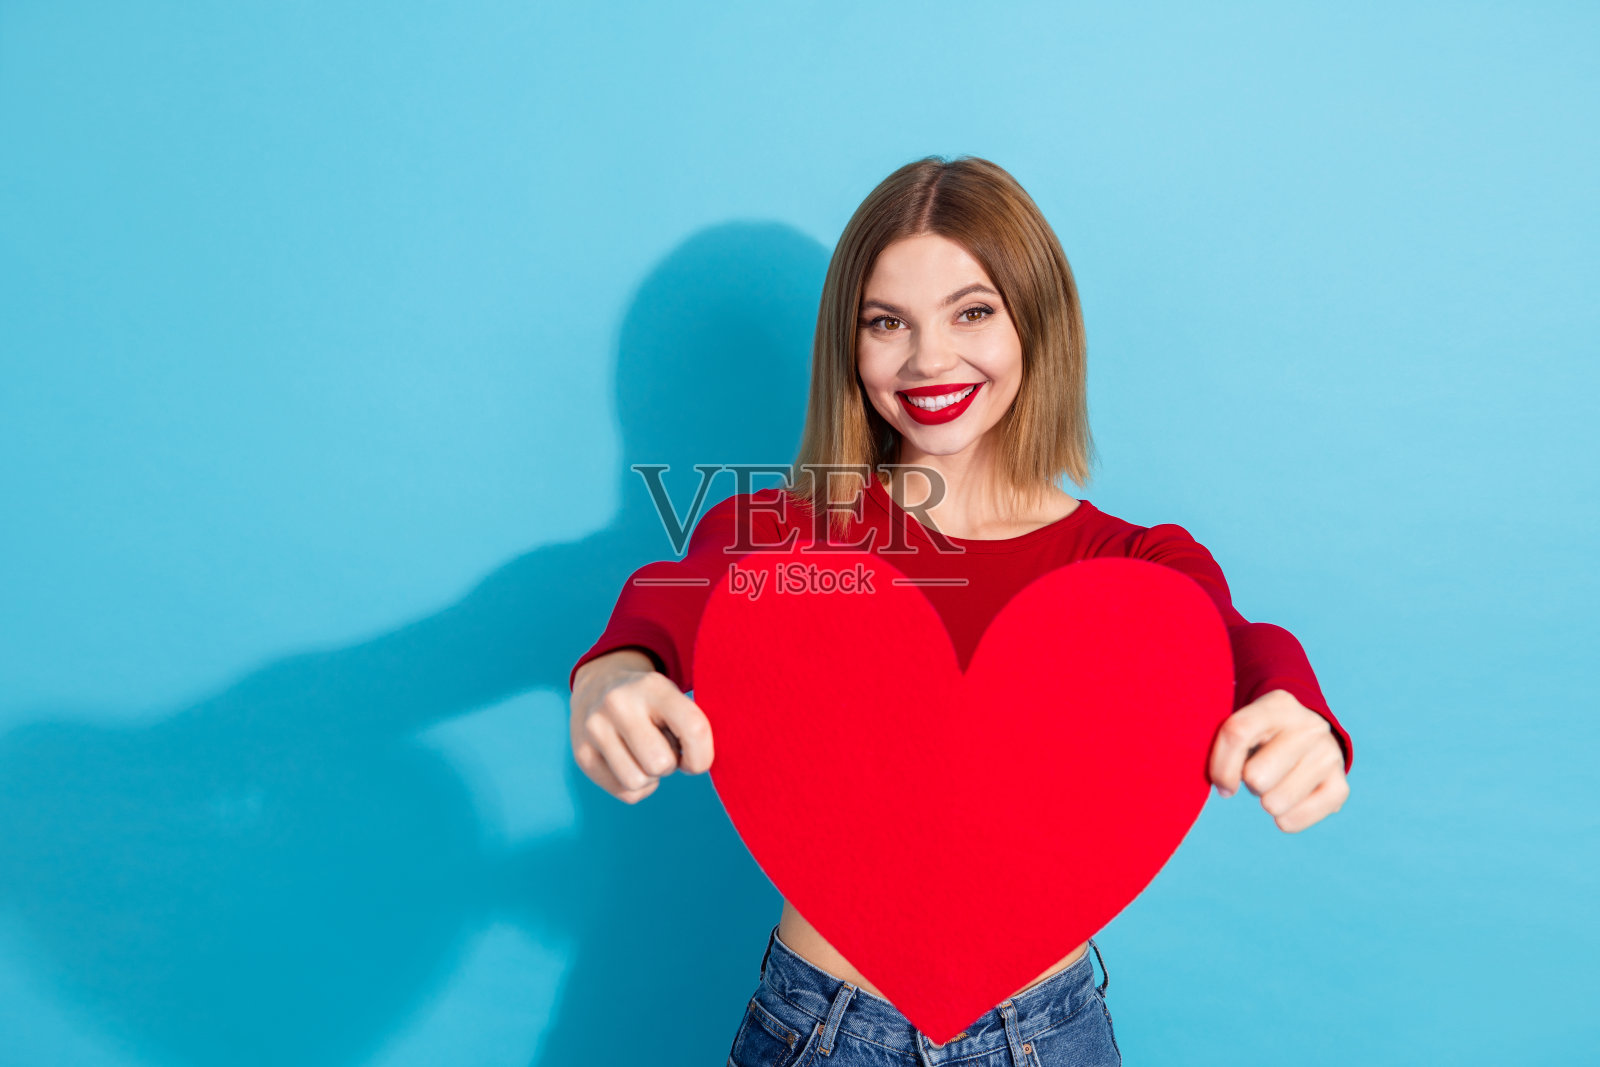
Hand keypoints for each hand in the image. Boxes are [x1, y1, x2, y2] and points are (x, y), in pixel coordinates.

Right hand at [569, 648, 714, 803]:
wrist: (599, 685)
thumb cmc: (650, 702)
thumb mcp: (674, 698)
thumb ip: (694, 727)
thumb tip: (699, 765)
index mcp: (652, 686)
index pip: (693, 728)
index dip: (702, 755)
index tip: (695, 756)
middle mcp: (618, 704)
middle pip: (661, 764)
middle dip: (670, 764)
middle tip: (663, 748)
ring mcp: (594, 728)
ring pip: (639, 781)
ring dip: (650, 776)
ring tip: (644, 753)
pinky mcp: (581, 754)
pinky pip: (624, 793)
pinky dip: (636, 787)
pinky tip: (631, 763)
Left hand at [1208, 689, 1348, 832]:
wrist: (1309, 736)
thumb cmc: (1261, 735)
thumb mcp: (1243, 725)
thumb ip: (1223, 744)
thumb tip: (1220, 785)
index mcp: (1277, 705)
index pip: (1236, 733)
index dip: (1220, 766)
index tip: (1222, 783)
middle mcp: (1309, 727)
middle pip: (1256, 777)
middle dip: (1248, 783)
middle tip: (1258, 774)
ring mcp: (1329, 755)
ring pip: (1273, 802)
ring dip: (1266, 800)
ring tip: (1276, 782)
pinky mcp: (1340, 786)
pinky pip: (1293, 820)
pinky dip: (1283, 819)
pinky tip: (1289, 800)